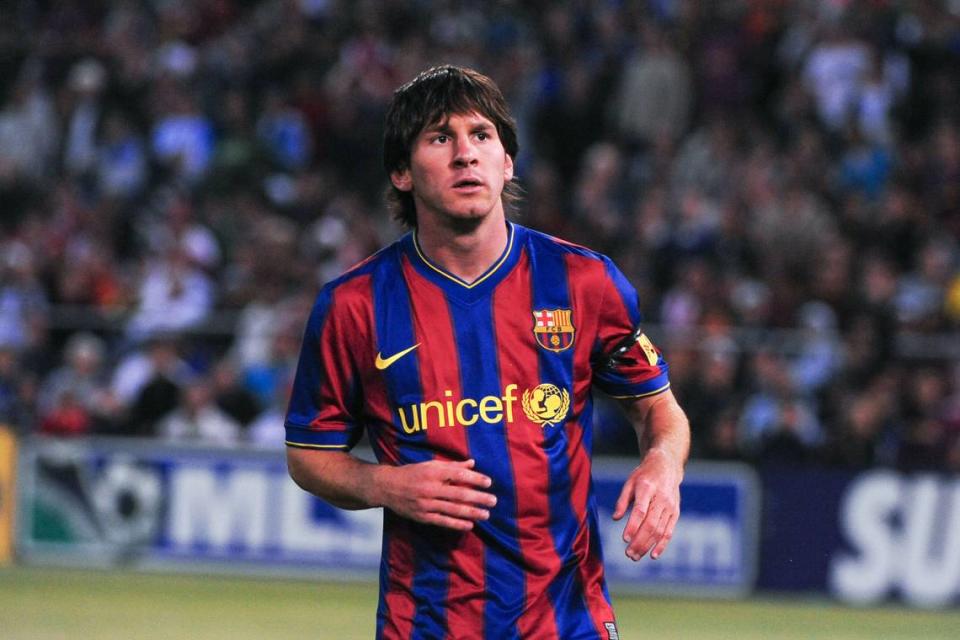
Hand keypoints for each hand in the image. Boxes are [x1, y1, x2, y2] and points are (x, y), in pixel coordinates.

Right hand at [375, 458, 496, 530]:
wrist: (387, 487)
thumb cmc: (412, 473)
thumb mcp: (430, 465)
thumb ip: (452, 466)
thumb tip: (472, 463)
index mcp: (432, 472)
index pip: (458, 475)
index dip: (474, 478)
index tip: (488, 482)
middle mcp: (430, 487)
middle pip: (458, 493)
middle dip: (478, 498)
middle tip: (493, 501)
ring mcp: (426, 503)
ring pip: (453, 509)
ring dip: (471, 512)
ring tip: (486, 514)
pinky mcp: (422, 516)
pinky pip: (443, 521)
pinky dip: (457, 524)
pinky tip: (470, 525)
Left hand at [612, 447, 681, 560]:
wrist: (667, 466)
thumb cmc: (644, 475)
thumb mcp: (630, 482)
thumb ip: (622, 500)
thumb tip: (616, 519)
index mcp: (647, 489)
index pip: (640, 511)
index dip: (633, 526)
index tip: (625, 539)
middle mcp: (661, 498)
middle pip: (651, 524)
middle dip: (639, 541)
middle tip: (628, 554)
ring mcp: (670, 506)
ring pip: (659, 530)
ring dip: (647, 546)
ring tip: (635, 556)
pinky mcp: (675, 513)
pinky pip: (669, 531)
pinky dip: (662, 544)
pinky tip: (653, 555)